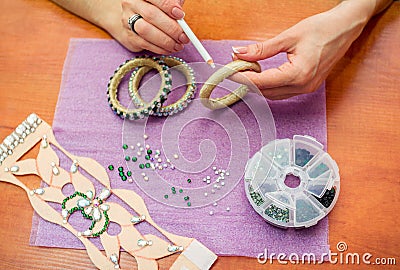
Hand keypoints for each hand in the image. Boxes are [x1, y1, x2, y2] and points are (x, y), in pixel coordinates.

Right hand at [117, 0, 189, 53]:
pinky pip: (144, 44)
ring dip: (165, 41)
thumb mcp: (163, 1)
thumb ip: (173, 2)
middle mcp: (131, 4)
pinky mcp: (128, 36)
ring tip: (178, 45)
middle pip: (151, 15)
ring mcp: (127, 20)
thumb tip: (180, 15)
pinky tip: (169, 48)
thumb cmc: (154, 7)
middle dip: (171, 28)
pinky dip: (160, 48)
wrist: (133, 15)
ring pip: (145, 31)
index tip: (180, 15)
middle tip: (183, 36)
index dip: (168, 6)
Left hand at [232, 1, 376, 99]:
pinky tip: (261, 74)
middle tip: (235, 69)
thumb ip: (262, 49)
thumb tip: (239, 53)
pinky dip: (269, 85)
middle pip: (266, 92)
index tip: (229, 73)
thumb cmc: (322, 29)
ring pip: (273, 94)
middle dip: (248, 82)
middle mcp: (303, 86)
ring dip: (258, 85)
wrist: (345, 28)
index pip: (262, 83)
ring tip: (246, 70)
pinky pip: (282, 92)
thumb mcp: (288, 36)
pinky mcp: (307, 86)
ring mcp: (306, 88)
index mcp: (299, 74)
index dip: (243, 78)